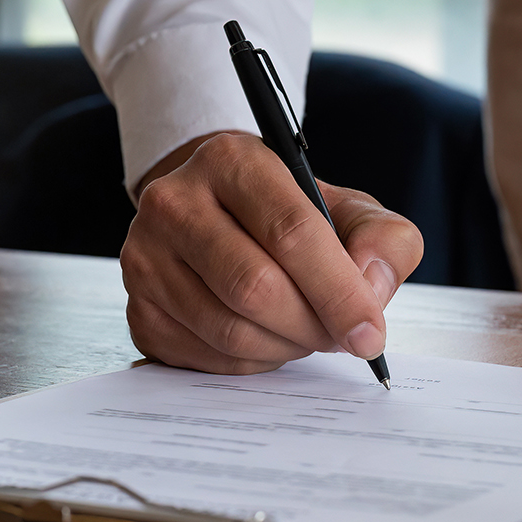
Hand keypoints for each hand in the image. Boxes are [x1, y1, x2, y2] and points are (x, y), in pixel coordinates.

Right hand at [121, 132, 424, 373]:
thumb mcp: (347, 210)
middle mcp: (174, 202)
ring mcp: (145, 257)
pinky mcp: (138, 309)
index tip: (370, 333)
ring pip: (229, 329)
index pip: (291, 232)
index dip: (338, 292)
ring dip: (284, 347)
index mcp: (231, 160)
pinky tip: (266, 338)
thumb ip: (383, 240)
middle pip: (255, 287)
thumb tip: (370, 289)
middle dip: (312, 326)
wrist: (218, 215)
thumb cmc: (288, 215)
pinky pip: (206, 357)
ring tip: (304, 333)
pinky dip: (251, 361)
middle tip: (338, 337)